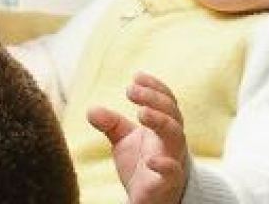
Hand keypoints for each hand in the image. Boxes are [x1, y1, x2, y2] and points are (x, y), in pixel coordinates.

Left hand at [87, 73, 187, 203]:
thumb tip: (91, 110)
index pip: (167, 102)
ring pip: (176, 136)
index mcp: (163, 128)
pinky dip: (165, 165)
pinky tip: (151, 160)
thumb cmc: (141, 164)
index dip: (155, 87)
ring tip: (141, 113)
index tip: (136, 76)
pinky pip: (173, 172)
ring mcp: (173, 161)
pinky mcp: (167, 183)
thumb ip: (110, 123)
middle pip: (173, 114)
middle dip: (154, 99)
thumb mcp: (122, 139)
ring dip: (160, 121)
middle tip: (130, 90)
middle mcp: (172, 141)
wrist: (150, 199)